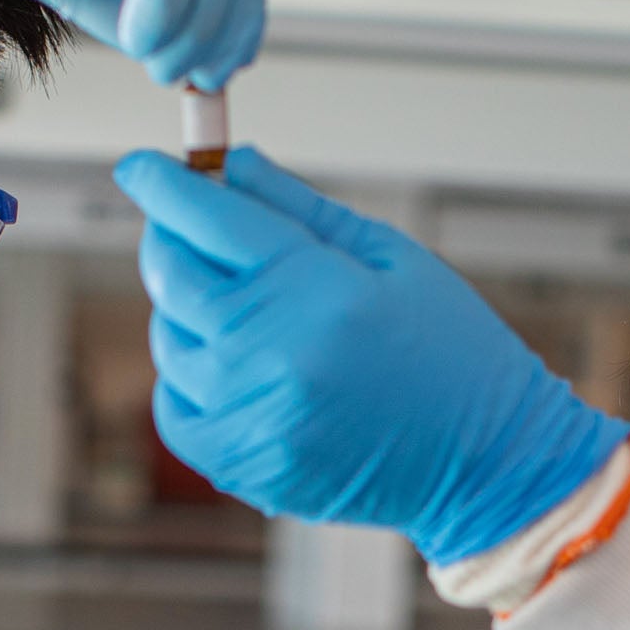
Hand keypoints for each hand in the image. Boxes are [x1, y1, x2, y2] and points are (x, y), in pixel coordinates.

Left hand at [119, 147, 629, 564]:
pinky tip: (232, 364)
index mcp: (313, 289)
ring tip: (242, 307)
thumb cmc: (454, 353)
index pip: (204, 215)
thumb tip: (232, 165)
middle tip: (192, 227)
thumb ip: (300, 208)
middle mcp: (271, 353)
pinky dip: (186, 378)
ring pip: (167, 338)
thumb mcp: (390, 257)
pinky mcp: (244, 464)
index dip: (161, 182)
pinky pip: (173, 405)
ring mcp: (251, 415)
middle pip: (169, 272)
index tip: (142, 167)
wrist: (487, 461)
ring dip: (186, 310)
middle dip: (170, 236)